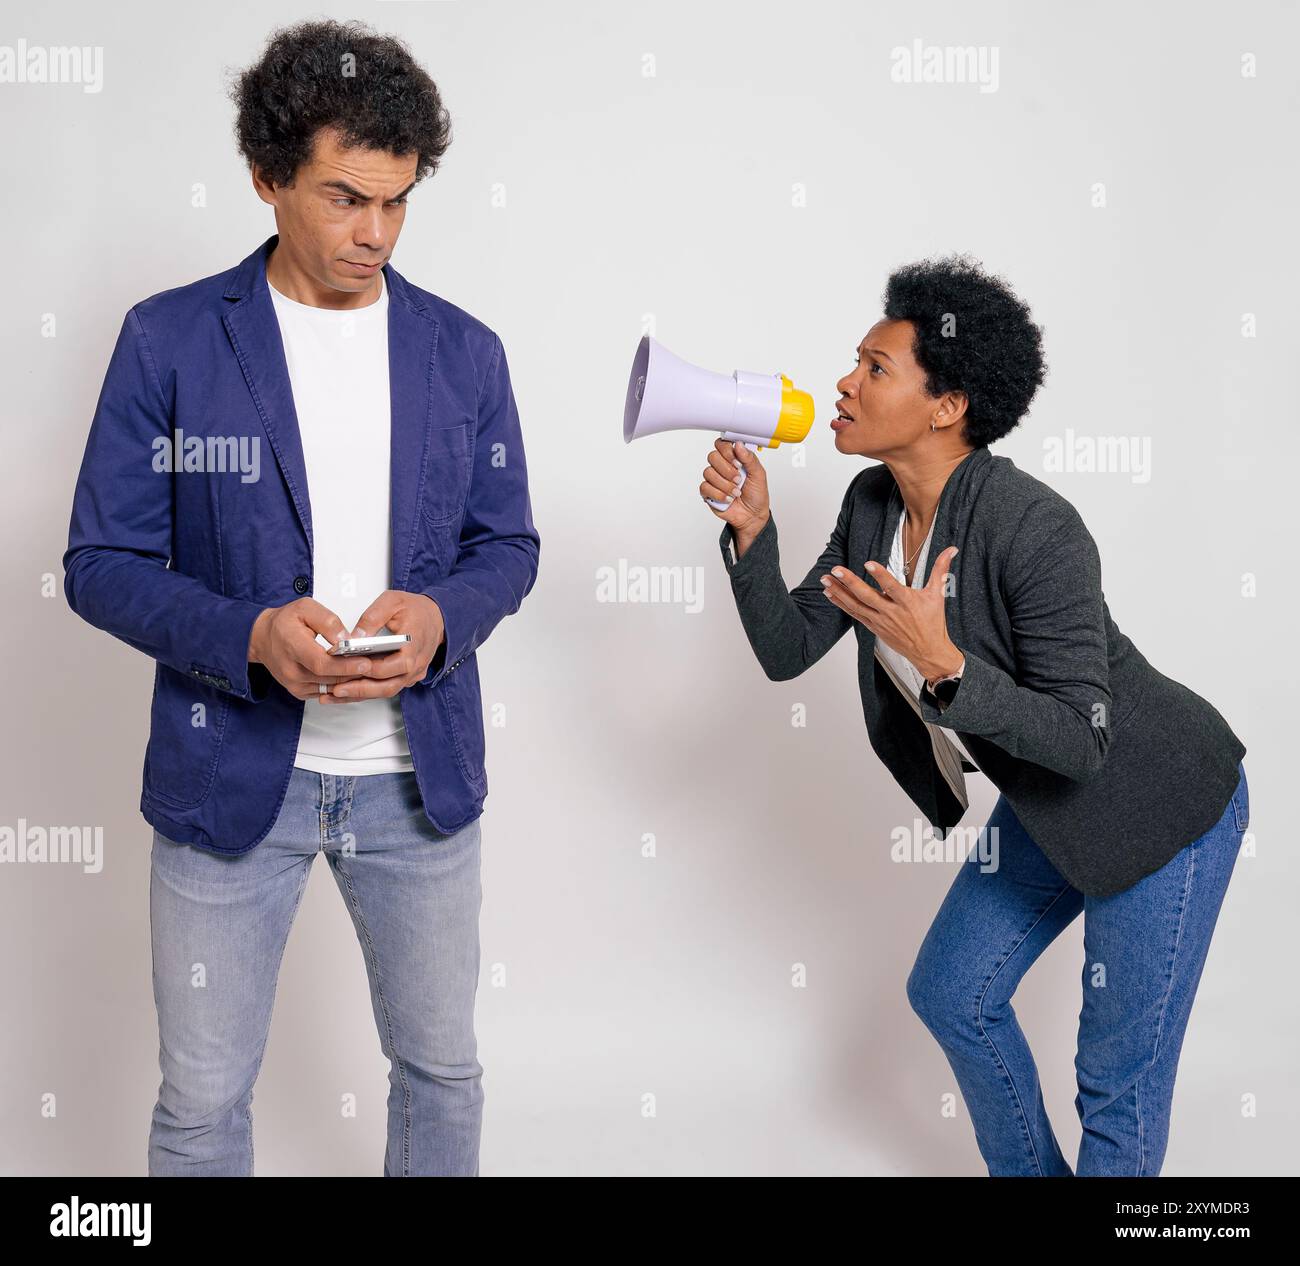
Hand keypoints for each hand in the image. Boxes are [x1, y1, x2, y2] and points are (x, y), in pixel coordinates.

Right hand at [248, 599, 376, 700]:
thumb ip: (328, 621)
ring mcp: (294, 683)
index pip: (321, 663)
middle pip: (329, 678)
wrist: (263, 639)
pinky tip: (354, 676)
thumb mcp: (306, 608)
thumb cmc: (284, 622)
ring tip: (369, 670)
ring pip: (330, 688)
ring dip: (351, 681)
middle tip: (377, 665)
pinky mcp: (299, 691)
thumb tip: (346, 638)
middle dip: (355, 673)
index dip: (345, 665)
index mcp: (292, 646)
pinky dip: (341, 686)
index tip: (366, 662)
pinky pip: (325, 692)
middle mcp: (291, 670)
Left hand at [319, 589, 445, 702]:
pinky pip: (388, 687)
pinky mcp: (408, 677)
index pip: (387, 667)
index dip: (364, 669)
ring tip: (336, 694)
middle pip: (386, 686)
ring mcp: (413, 674)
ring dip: (361, 694)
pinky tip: (350, 690)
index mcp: (412, 647)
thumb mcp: (392, 601)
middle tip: (335, 690)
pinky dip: (369, 691)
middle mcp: (415, 665)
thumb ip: (372, 617)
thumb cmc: (416, 609)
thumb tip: (354, 636)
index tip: (344, 669)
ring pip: (386, 691)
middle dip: (359, 690)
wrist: (437, 617)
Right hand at [700, 438, 769, 542]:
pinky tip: (728, 499)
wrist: (753, 516)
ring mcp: (714, 479)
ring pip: (708, 472)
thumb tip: (738, 444)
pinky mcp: (708, 492)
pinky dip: (718, 494)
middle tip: (738, 479)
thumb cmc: (756, 494)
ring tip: (736, 492)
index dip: (727, 451)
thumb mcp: (759, 474)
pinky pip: (705, 487)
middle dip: (726, 469)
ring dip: (725, 484)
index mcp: (734, 459)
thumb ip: (749, 458)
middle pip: (713, 456)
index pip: (722, 444)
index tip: (737, 462)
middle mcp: (722, 467)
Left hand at [820, 546, 964, 682]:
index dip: (880, 576)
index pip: (892, 587)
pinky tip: (830, 594)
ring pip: (856, 605)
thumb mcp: (938, 594)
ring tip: (825, 580)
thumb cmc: (933, 623)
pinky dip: (841, 604)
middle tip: (836, 570)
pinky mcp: (873, 627)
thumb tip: (951, 549)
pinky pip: (854, 614)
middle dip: (850, 583)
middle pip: (867, 596)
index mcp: (907, 602)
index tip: (868, 564)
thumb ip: (941, 569)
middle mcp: (891, 612)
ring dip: (839, 592)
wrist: (928, 652)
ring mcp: (880, 621)